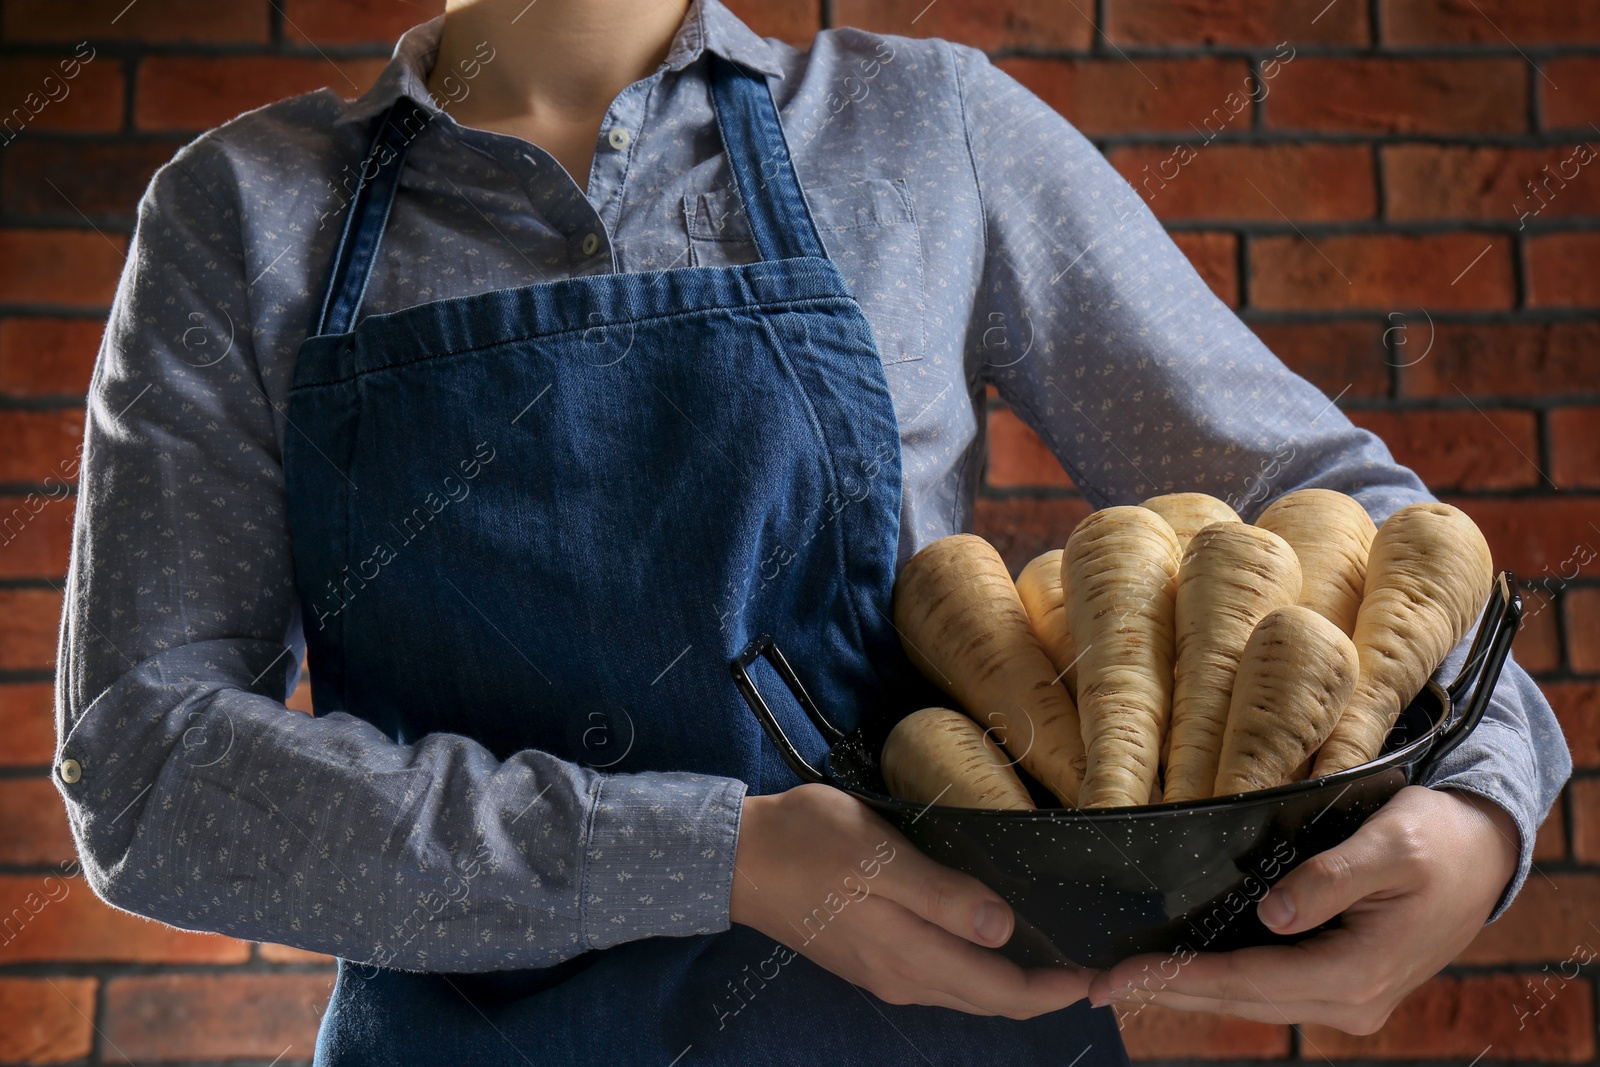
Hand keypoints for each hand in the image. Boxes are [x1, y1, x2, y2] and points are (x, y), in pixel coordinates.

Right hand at [730, 782, 1095, 1017]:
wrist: (735, 858)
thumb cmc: (806, 842)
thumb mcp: (879, 857)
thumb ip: (942, 896)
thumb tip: (1003, 930)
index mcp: (910, 957)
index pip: (1004, 991)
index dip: (1059, 991)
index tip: (1104, 979)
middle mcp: (902, 978)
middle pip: (991, 1001)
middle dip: (1047, 994)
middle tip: (1096, 974)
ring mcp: (883, 973)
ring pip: (966, 994)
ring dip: (1014, 985)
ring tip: (1056, 961)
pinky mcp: (869, 958)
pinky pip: (941, 978)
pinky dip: (979, 973)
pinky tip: (990, 944)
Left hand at [1086, 785, 1519, 1033]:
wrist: (1484, 854)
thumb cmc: (1438, 838)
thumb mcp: (1392, 843)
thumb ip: (1333, 877)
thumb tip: (1274, 916)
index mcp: (1356, 973)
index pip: (1247, 980)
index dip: (1180, 978)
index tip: (1121, 974)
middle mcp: (1349, 1000)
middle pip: (1240, 1000)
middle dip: (1168, 991)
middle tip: (1099, 984)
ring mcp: (1345, 997)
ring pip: (1250, 999)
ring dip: (1188, 990)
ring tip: (1126, 979)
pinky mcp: (1339, 982)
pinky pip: (1268, 987)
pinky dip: (1221, 981)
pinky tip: (1182, 969)